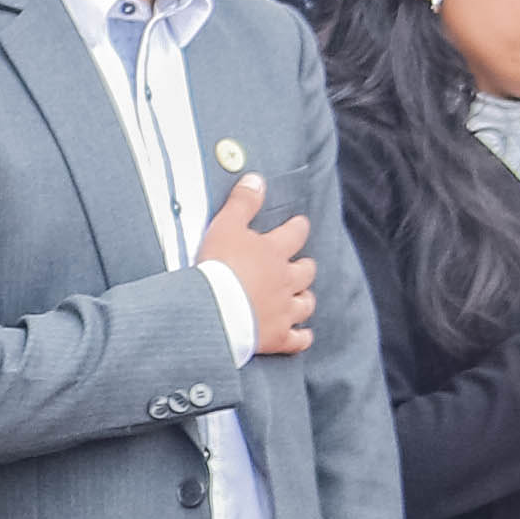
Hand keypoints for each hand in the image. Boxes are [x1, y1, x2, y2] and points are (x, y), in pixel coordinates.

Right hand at [200, 166, 319, 356]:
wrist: (213, 309)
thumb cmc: (217, 266)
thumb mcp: (225, 226)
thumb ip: (242, 203)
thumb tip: (256, 178)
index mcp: (274, 252)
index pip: (295, 233)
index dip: (298, 227)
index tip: (298, 225)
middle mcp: (286, 280)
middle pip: (306, 270)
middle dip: (304, 267)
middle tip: (298, 265)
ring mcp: (284, 310)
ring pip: (306, 303)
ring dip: (304, 299)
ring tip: (299, 298)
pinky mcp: (278, 337)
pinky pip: (299, 339)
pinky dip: (302, 337)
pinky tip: (302, 336)